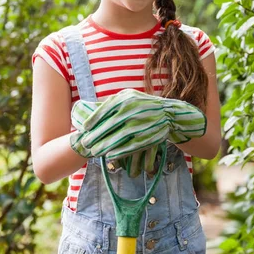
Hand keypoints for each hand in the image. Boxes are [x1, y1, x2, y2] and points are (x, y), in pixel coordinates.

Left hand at [69, 89, 205, 161]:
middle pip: (110, 125)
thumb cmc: (142, 105)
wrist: (169, 113)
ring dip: (105, 146)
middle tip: (85, 143)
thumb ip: (111, 104)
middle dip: (96, 136)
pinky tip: (110, 155)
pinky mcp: (149, 135)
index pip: (105, 109)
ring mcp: (142, 122)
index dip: (93, 120)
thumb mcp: (128, 98)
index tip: (84, 128)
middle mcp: (133, 109)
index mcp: (125, 98)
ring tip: (94, 152)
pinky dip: (120, 151)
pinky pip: (131, 145)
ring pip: (119, 136)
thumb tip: (88, 109)